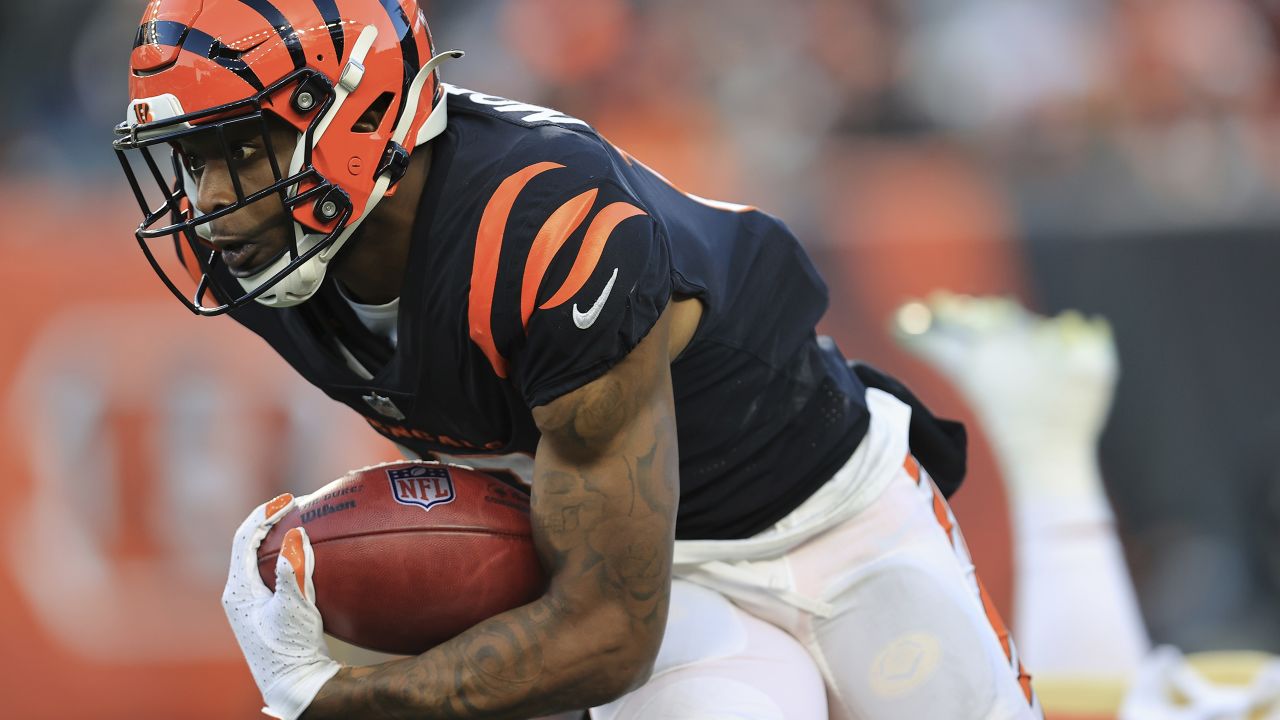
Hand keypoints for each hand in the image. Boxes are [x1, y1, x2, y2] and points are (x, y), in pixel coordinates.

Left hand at [222, 493, 340, 719]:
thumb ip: (294, 570)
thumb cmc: (291, 648)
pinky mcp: (263, 610)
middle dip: (268, 520)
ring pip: (255, 556)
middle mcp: (238, 593)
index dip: (263, 514)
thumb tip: (294, 534)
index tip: (288, 500)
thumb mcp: (294, 608)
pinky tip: (303, 552)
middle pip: (246, 544)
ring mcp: (249, 603)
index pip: (243, 539)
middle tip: (295, 503)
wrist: (294, 684)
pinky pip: (267, 569)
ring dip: (274, 535)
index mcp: (237, 590)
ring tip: (298, 519)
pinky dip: (281, 553)